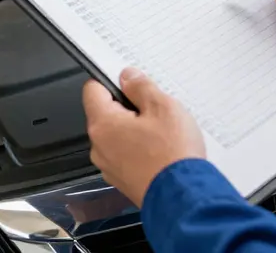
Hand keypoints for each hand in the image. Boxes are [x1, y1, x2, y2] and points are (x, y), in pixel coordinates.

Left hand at [83, 67, 205, 206]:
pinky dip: (139, 148)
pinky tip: (160, 149)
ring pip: (117, 135)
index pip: (92, 89)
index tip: (129, 82)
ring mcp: (109, 167)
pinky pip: (125, 154)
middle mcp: (100, 147)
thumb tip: (128, 77)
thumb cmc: (172, 154)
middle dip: (128, 106)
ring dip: (134, 128)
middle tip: (154, 108)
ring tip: (161, 131)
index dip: (111, 80)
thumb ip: (141, 86)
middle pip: (105, 113)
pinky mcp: (122, 180)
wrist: (183, 198)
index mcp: (104, 125)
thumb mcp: (162, 106)